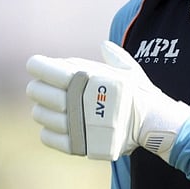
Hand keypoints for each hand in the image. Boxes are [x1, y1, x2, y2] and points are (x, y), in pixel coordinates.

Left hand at [25, 41, 189, 161]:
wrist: (151, 121)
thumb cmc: (140, 92)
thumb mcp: (128, 69)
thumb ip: (113, 56)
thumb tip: (104, 45)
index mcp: (83, 77)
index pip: (44, 69)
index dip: (37, 66)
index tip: (38, 67)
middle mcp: (74, 99)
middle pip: (37, 91)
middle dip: (38, 88)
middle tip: (44, 89)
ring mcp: (74, 123)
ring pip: (40, 115)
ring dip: (42, 110)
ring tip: (55, 108)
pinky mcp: (76, 143)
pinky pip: (48, 137)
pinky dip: (48, 131)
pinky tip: (56, 127)